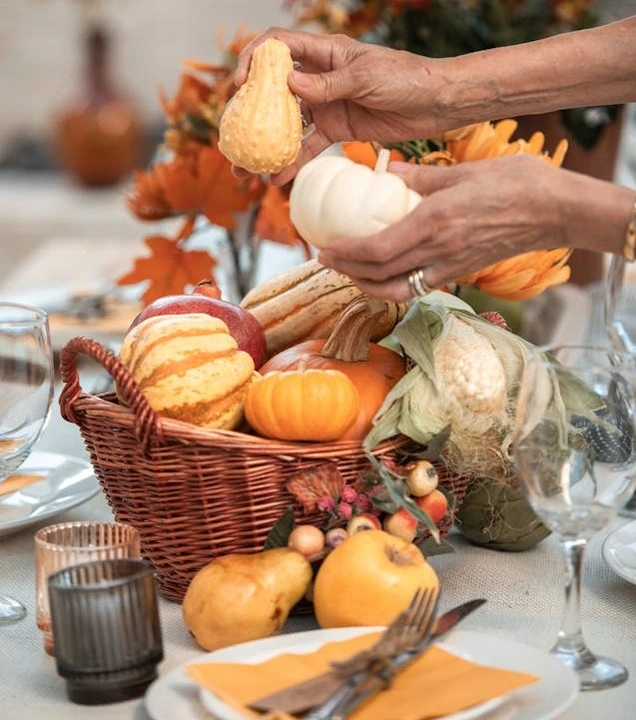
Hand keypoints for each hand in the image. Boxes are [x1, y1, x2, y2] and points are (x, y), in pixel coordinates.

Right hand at [233, 28, 445, 183]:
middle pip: (274, 91)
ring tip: (246, 167)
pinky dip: (294, 162)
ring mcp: (326, 105)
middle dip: (250, 113)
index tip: (239, 85)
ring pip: (288, 124)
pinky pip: (309, 147)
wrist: (435, 104)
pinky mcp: (338, 129)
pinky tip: (277, 178)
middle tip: (231, 136)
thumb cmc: (406, 78)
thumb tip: (290, 84)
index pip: (279, 47)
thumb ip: (328, 84)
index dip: (254, 61)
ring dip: (266, 145)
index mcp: (325, 53)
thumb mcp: (366, 78)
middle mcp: (319, 77)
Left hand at [317, 154, 567, 301]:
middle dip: (347, 271)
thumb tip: (389, 171)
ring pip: (398, 289)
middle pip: (381, 274)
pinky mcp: (462, 272)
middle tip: (325, 260)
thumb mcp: (464, 171)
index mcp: (435, 222)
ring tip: (349, 271)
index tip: (325, 249)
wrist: (558, 211)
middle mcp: (439, 251)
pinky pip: (419, 287)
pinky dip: (394, 285)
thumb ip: (421, 175)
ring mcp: (451, 266)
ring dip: (368, 284)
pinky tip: (384, 273)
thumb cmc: (517, 183)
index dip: (347, 254)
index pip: (378, 249)